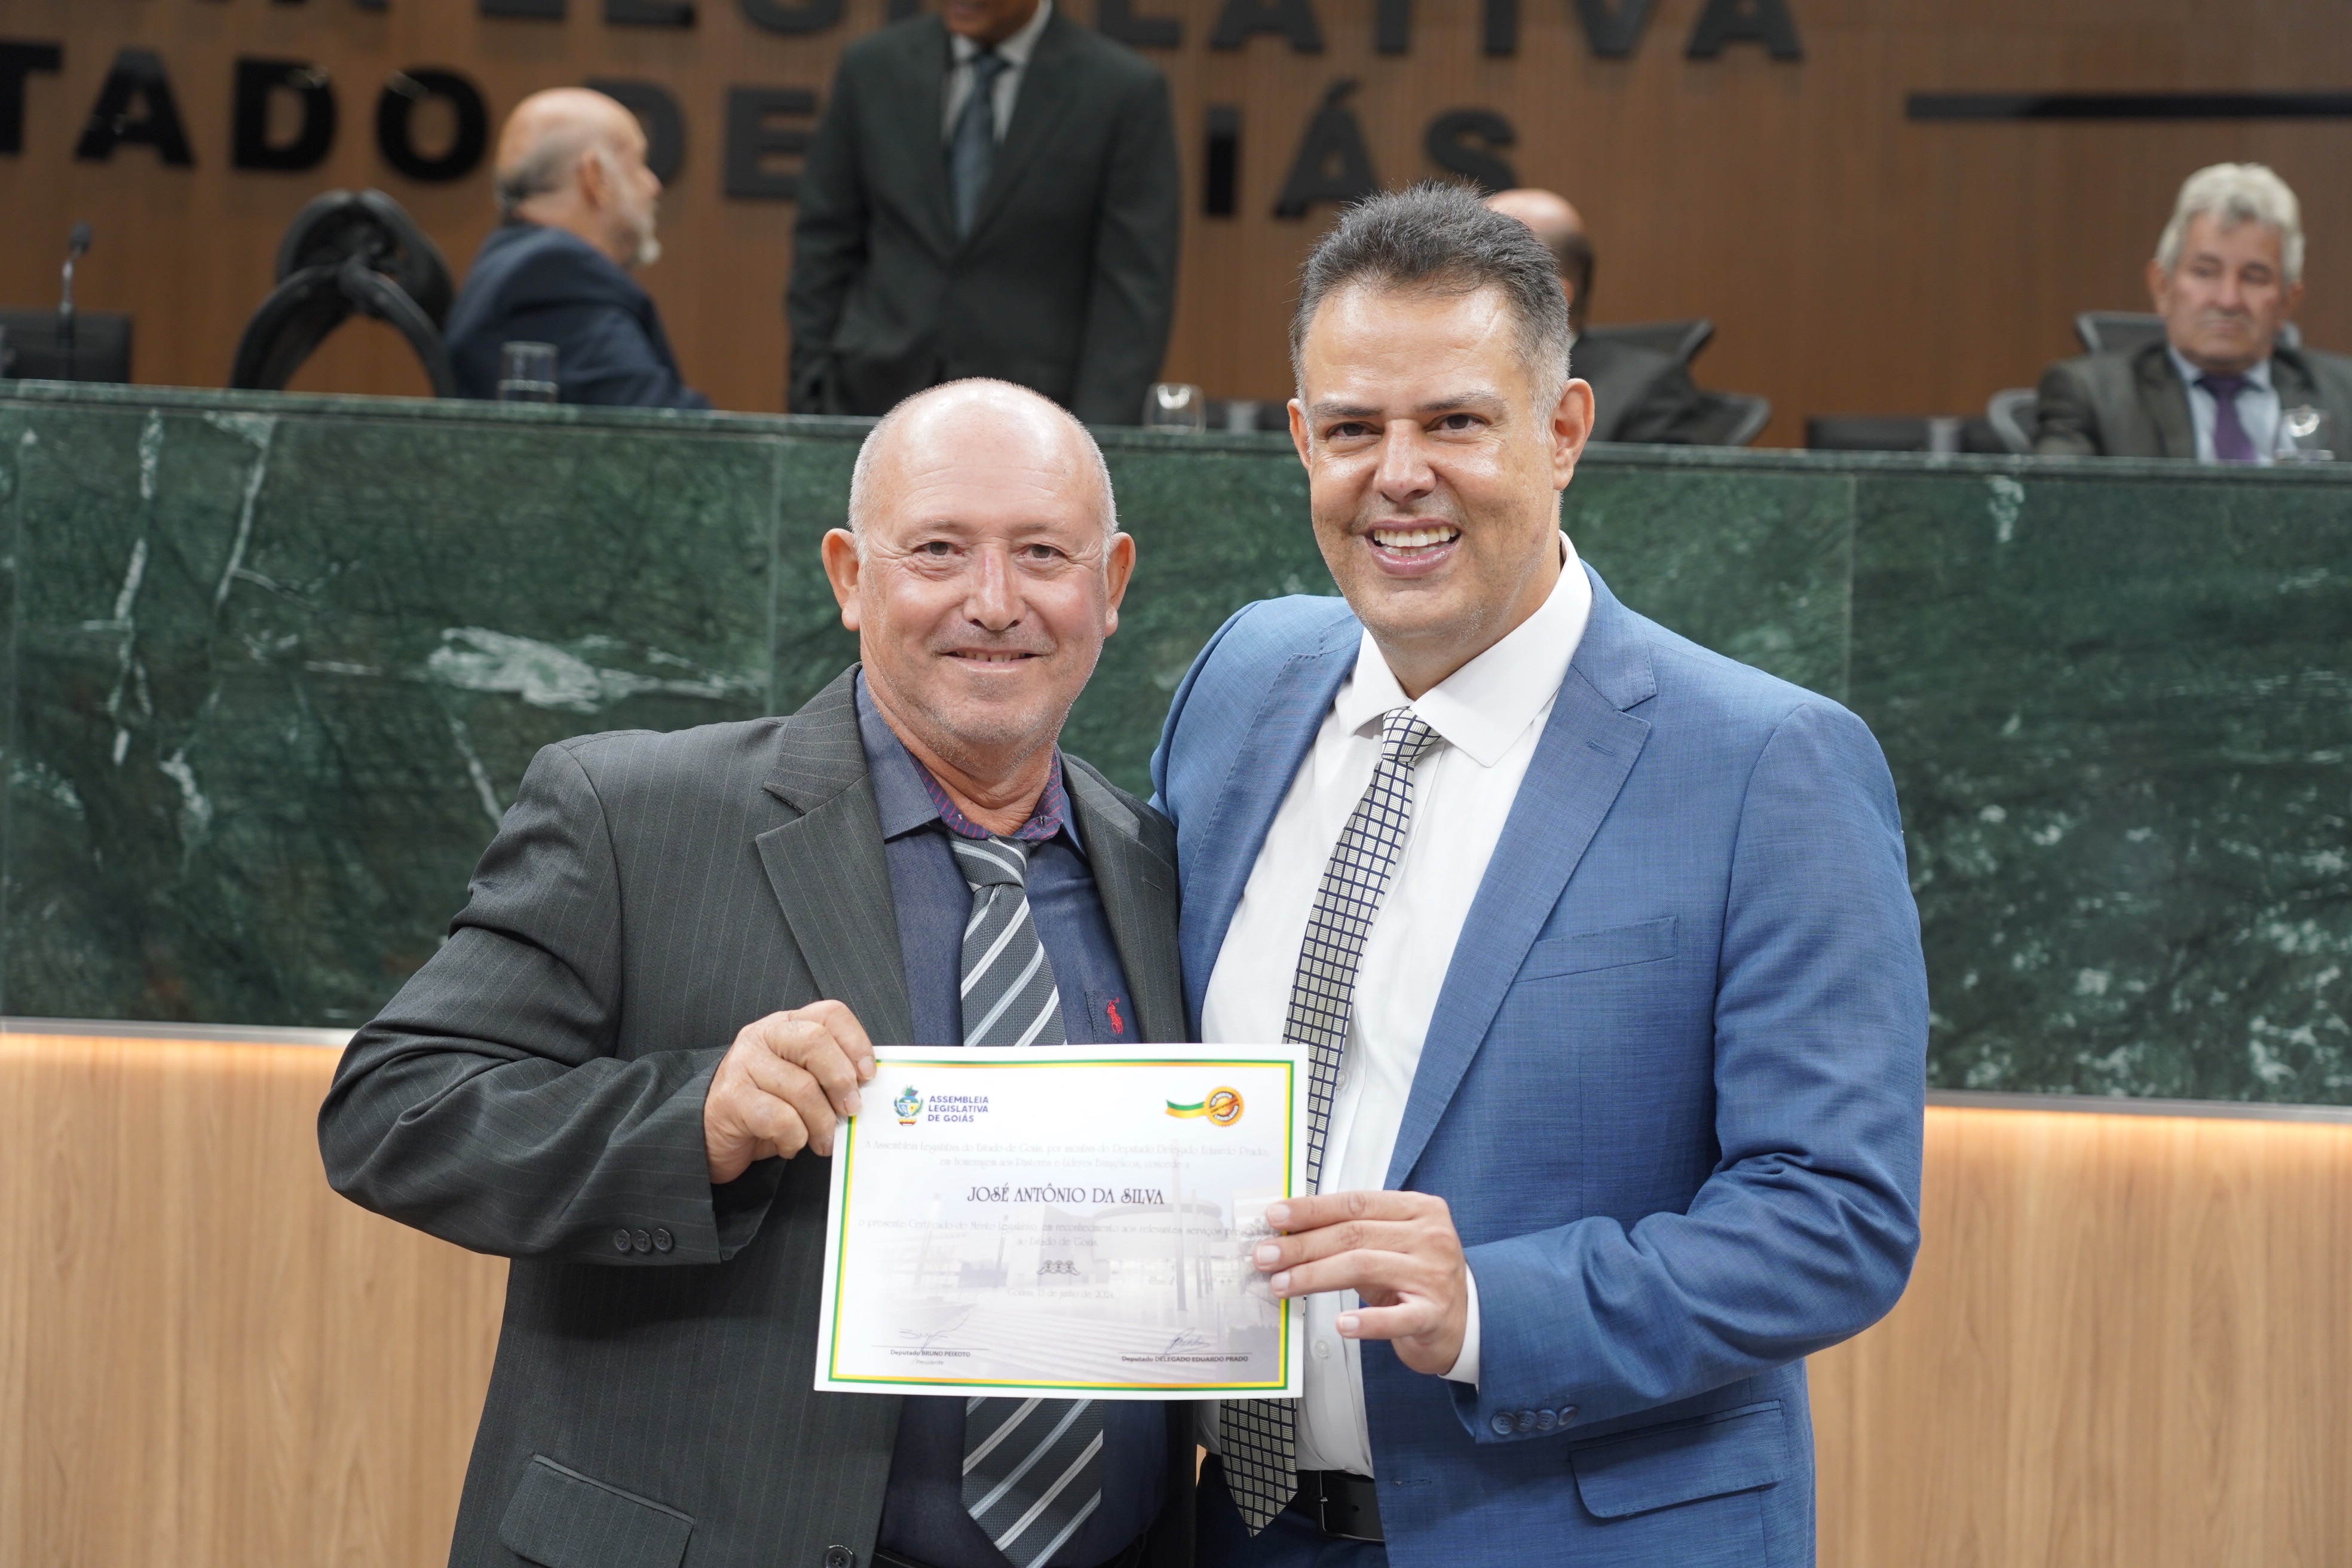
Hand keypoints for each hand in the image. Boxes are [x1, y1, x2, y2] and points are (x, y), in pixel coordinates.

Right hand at [702, 1001, 875, 1181]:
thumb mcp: (801, 1081)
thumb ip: (829, 1074)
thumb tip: (868, 1088)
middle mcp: (763, 1036)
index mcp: (787, 1025)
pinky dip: (794, 1138)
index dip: (856, 1042)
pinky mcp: (731, 1098)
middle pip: (816, 1042)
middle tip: (851, 1111)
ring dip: (822, 1123)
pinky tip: (790, 1145)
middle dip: (842, 1081)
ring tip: (823, 1140)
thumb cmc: (766, 1106)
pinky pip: (780, 1118)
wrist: (711, 1132)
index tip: (868, 1075)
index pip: (830, 1014)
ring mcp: (743, 1064)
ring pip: (802, 1088)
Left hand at [1252, 1191, 1468, 1375]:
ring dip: (1315, 1276)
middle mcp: (1429, 1237)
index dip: (1312, 1209)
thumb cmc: (1419, 1276)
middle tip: (1266, 1256)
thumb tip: (1291, 1232)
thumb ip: (1353, 1233)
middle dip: (1302, 1245)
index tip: (1275, 1217)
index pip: (1355, 1202)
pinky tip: (1342, 1325)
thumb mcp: (1392, 1244)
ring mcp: (1434, 1275)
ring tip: (1282, 1284)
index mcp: (1417, 1209)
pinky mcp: (1435, 1314)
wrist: (1468, 1320)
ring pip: (1364, 1267)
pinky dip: (1367, 1321)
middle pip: (1353, 1234)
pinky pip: (1396, 1317)